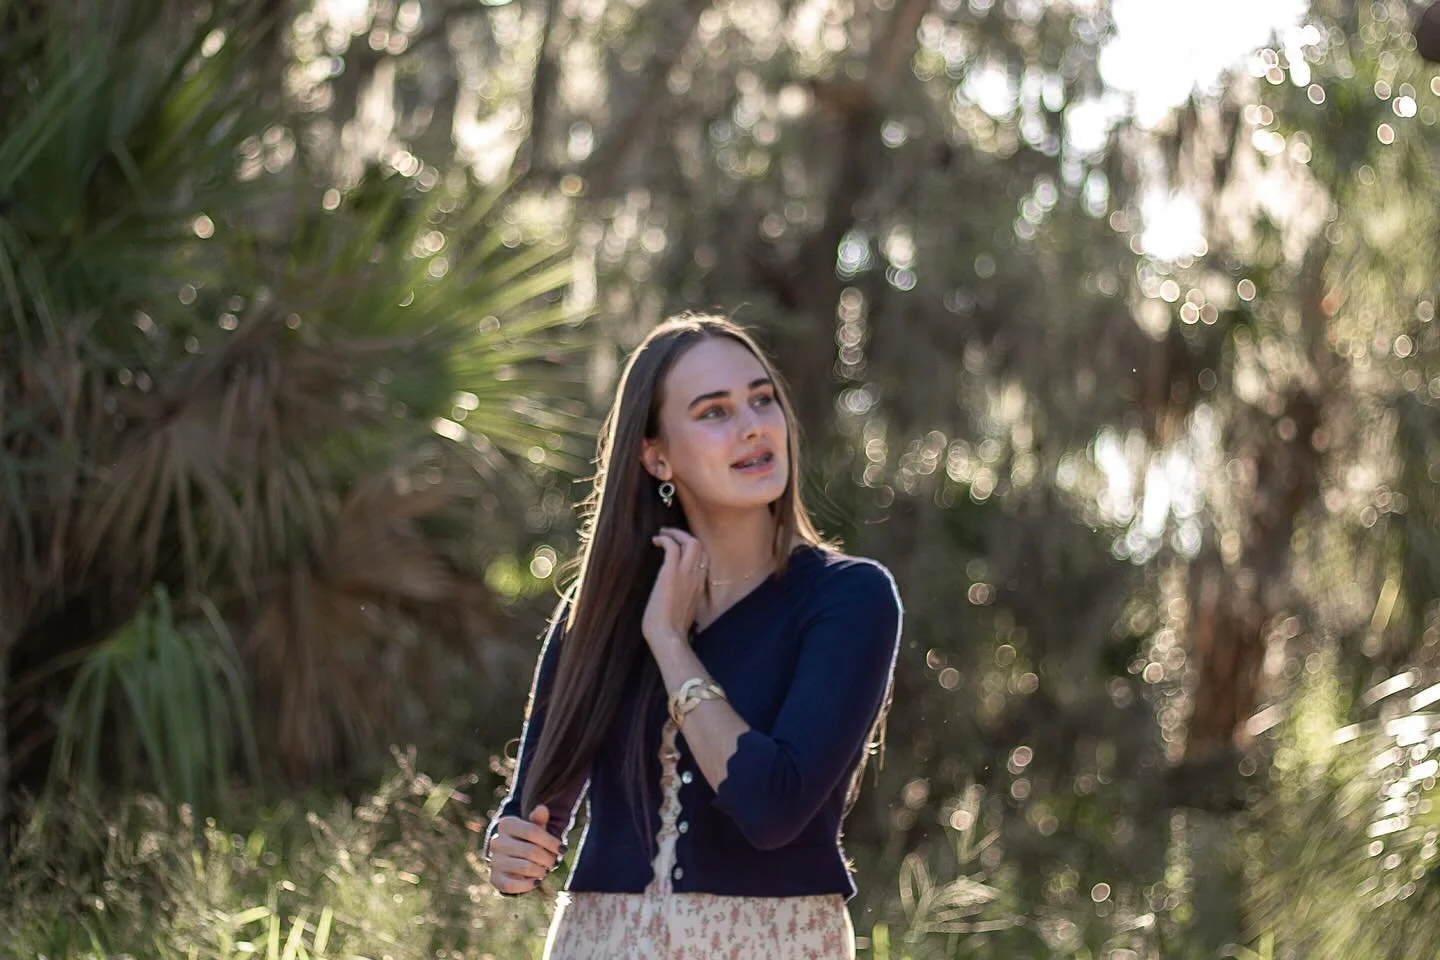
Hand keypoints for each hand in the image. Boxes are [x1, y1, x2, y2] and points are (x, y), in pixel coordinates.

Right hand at [487, 804, 560, 894]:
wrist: (511, 859)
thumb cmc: (528, 841)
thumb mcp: (535, 829)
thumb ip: (539, 820)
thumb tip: (541, 808)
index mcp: (506, 824)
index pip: (532, 831)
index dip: (550, 842)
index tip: (562, 849)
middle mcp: (496, 841)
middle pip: (531, 851)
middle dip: (547, 859)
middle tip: (553, 862)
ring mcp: (493, 860)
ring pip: (524, 868)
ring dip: (540, 871)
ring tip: (544, 870)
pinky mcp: (494, 878)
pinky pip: (512, 885)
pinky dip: (528, 885)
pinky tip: (536, 881)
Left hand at [643, 526, 706, 650]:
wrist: (668, 637)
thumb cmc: (672, 631)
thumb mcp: (684, 613)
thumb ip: (684, 603)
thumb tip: (676, 602)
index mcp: (700, 587)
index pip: (703, 560)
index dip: (692, 551)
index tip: (679, 550)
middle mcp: (697, 577)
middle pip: (700, 546)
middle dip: (684, 536)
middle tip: (670, 535)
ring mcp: (686, 574)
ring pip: (691, 542)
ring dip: (675, 534)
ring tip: (662, 533)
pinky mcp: (671, 573)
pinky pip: (672, 547)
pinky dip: (665, 539)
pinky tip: (655, 541)